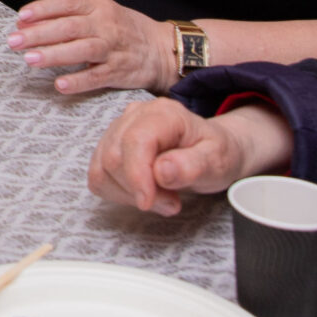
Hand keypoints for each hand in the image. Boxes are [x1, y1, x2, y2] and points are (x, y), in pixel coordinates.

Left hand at [10, 0, 178, 95]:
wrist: (160, 49)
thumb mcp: (99, 13)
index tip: (21, 17)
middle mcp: (105, 25)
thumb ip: (66, 15)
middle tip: (15, 41)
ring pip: (82, 50)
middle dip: (40, 34)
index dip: (43, 9)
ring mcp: (113, 49)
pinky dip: (78, 81)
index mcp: (98, 6)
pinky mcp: (119, 71)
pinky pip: (97, 77)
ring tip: (30, 59)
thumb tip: (26, 21)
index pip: (67, 3)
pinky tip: (60, 85)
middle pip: (70, 27)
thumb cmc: (121, 29)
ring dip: (54, 54)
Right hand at [88, 97, 293, 216]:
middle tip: (170, 202)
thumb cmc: (216, 154)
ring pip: (102, 169)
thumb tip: (162, 171)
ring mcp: (119, 129)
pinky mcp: (109, 146)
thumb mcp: (217, 161)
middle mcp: (135, 115)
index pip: (134, 141)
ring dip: (128, 194)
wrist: (211, 152)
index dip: (136, 175)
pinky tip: (144, 192)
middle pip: (113, 157)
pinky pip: (98, 176)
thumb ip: (192, 165)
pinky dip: (118, 192)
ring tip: (162, 197)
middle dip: (137, 189)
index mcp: (163, 113)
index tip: (148, 202)